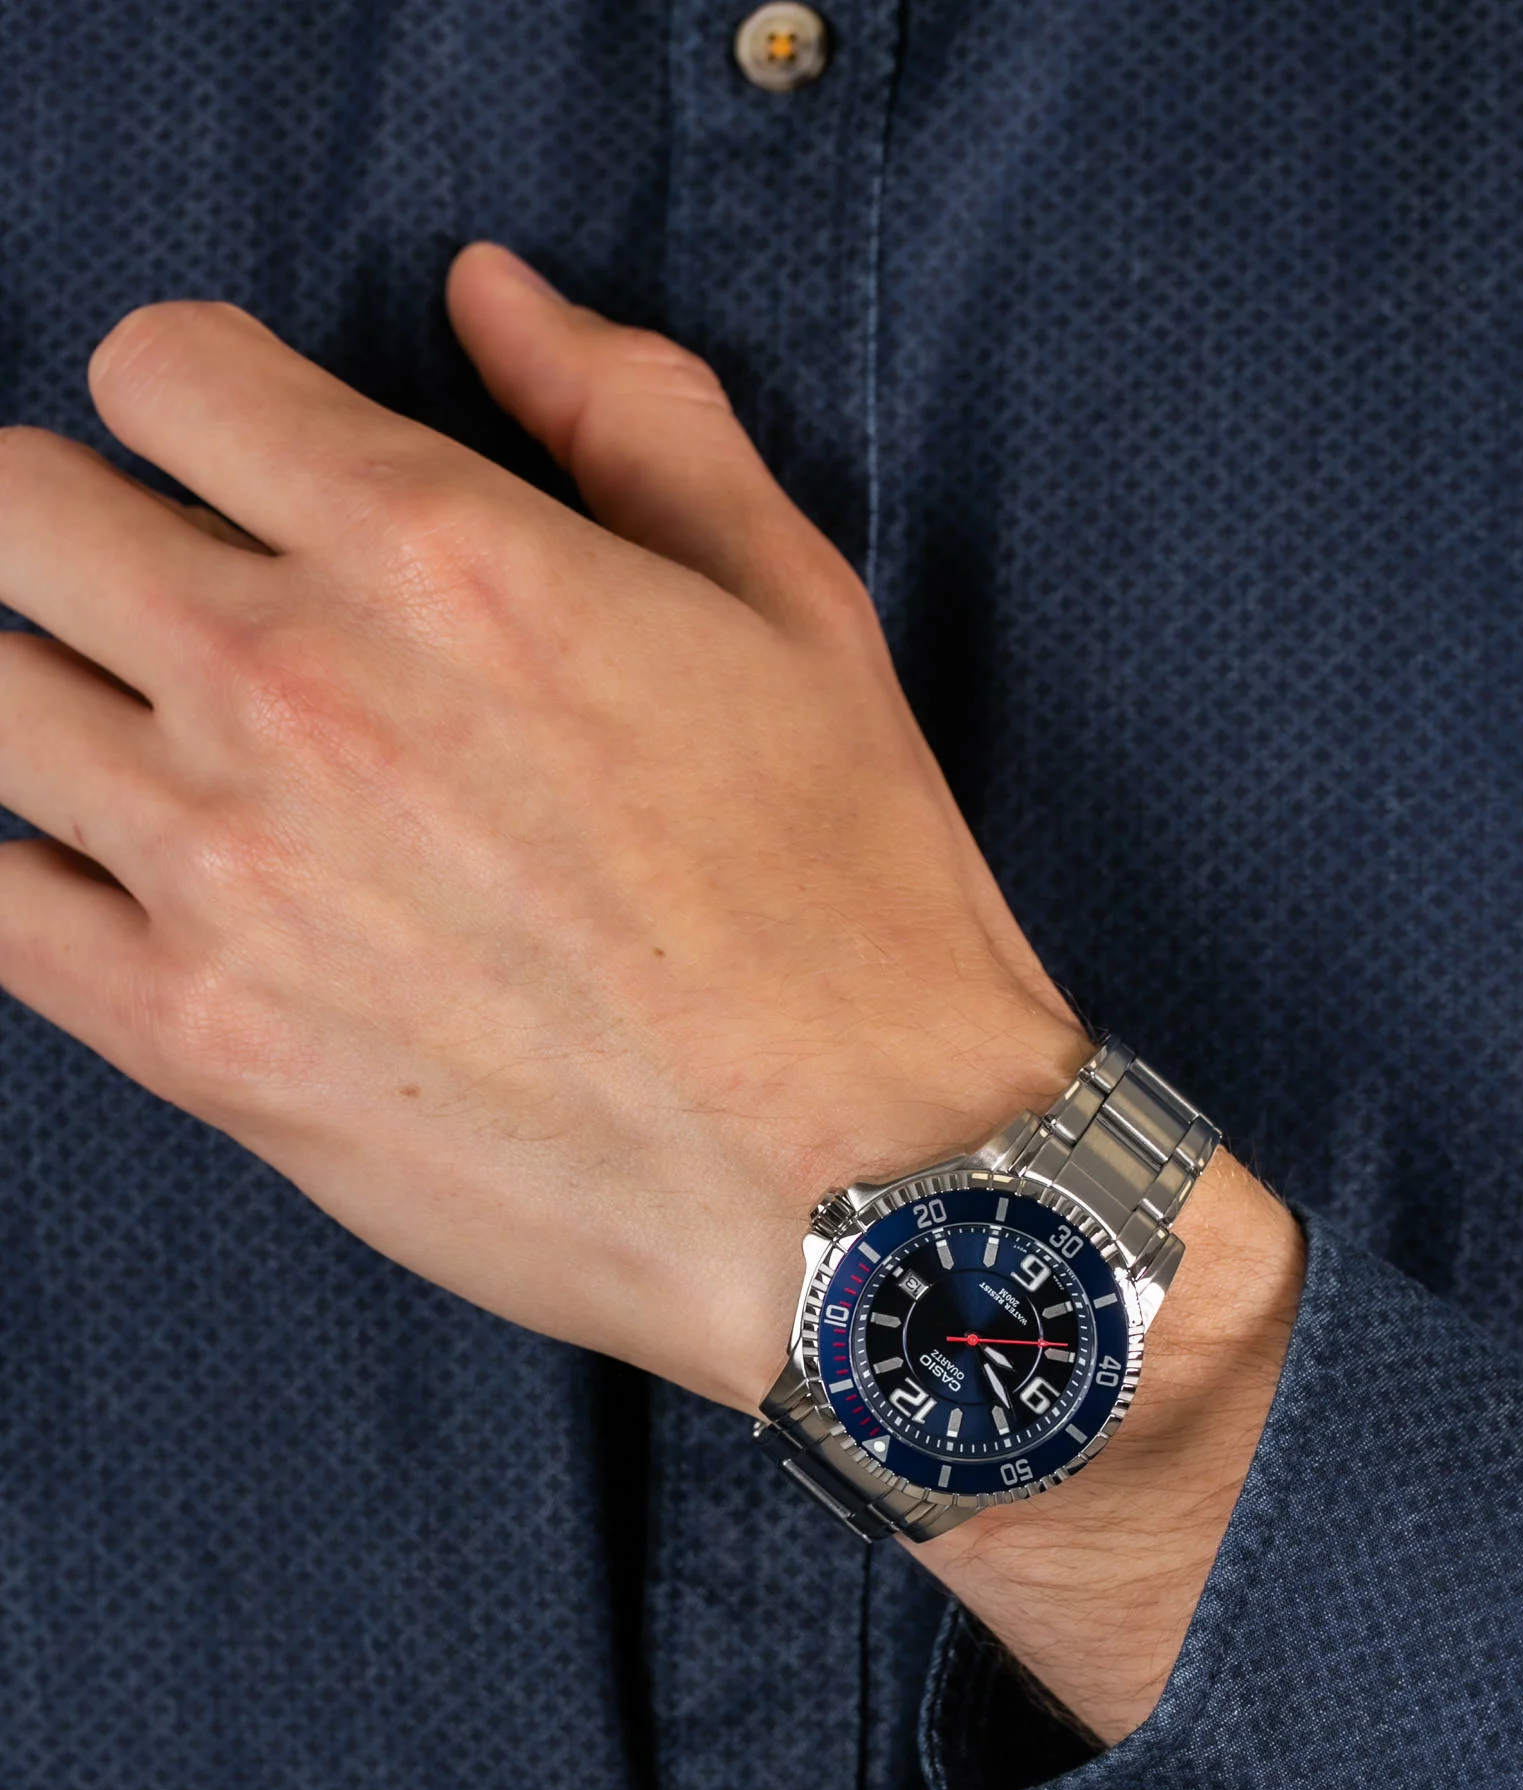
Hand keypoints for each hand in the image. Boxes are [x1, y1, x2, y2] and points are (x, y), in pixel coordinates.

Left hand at [0, 250, 1298, 1737]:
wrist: (865, 1189)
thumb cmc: (851, 906)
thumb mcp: (797, 609)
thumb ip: (633, 415)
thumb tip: (488, 294)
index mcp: (437, 548)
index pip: (160, 371)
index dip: (200, 399)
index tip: (246, 463)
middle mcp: (291, 683)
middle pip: (20, 510)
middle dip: (90, 523)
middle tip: (183, 594)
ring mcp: (221, 869)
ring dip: (54, 694)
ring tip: (157, 749)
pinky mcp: (197, 1040)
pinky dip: (26, 870)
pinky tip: (113, 879)